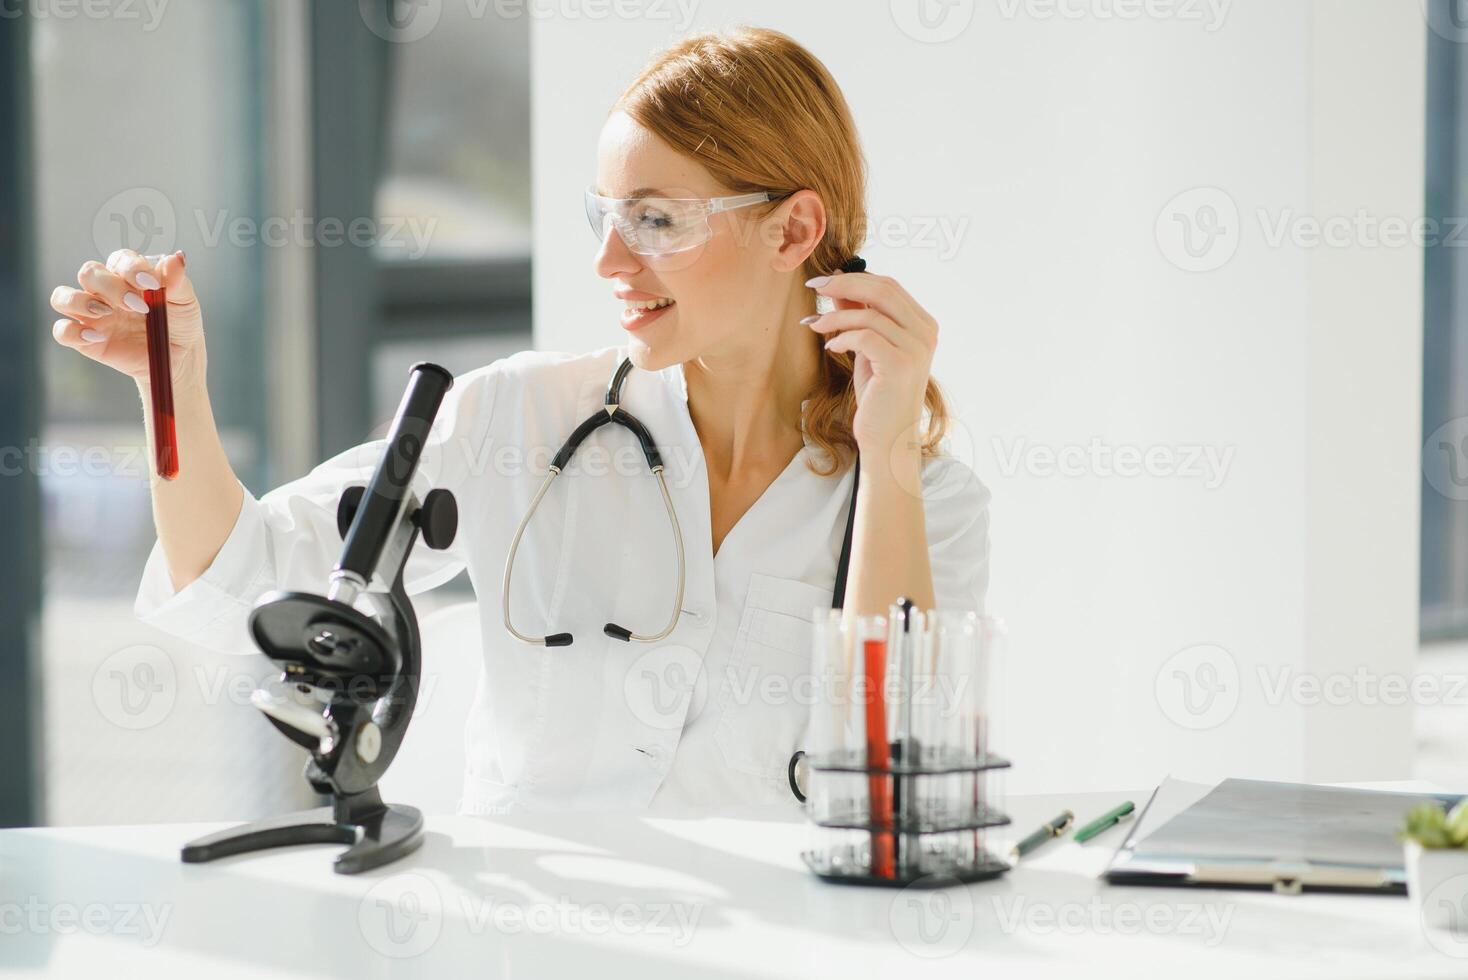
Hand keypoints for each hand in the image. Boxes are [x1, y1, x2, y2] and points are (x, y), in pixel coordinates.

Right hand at [49, 249, 204, 389]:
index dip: (131, 268)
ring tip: (107, 314)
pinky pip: (62, 331)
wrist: (179, 357)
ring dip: (80, 302)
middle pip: (89, 273)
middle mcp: (104, 290)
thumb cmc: (179, 322)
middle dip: (111, 287)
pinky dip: (72, 332)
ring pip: (62, 297)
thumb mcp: (185, 301)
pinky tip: (98, 337)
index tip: (151, 284)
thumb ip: (177, 281)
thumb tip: (176, 258)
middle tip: (138, 307)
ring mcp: (92, 314)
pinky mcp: (85, 340)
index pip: (119, 259)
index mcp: (128, 275)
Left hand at [803, 271, 938, 471]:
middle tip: (814, 287)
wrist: (888, 439)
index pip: (888, 286)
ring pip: (869, 315)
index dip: (853, 278)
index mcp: (922, 324)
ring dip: (835, 317)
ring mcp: (917, 349)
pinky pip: (864, 337)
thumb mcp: (867, 349)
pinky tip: (831, 348)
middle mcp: (925, 333)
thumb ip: (858, 317)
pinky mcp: (901, 365)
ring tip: (815, 326)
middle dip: (843, 285)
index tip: (822, 281)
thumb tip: (837, 285)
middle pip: (882, 290)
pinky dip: (842, 338)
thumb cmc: (878, 396)